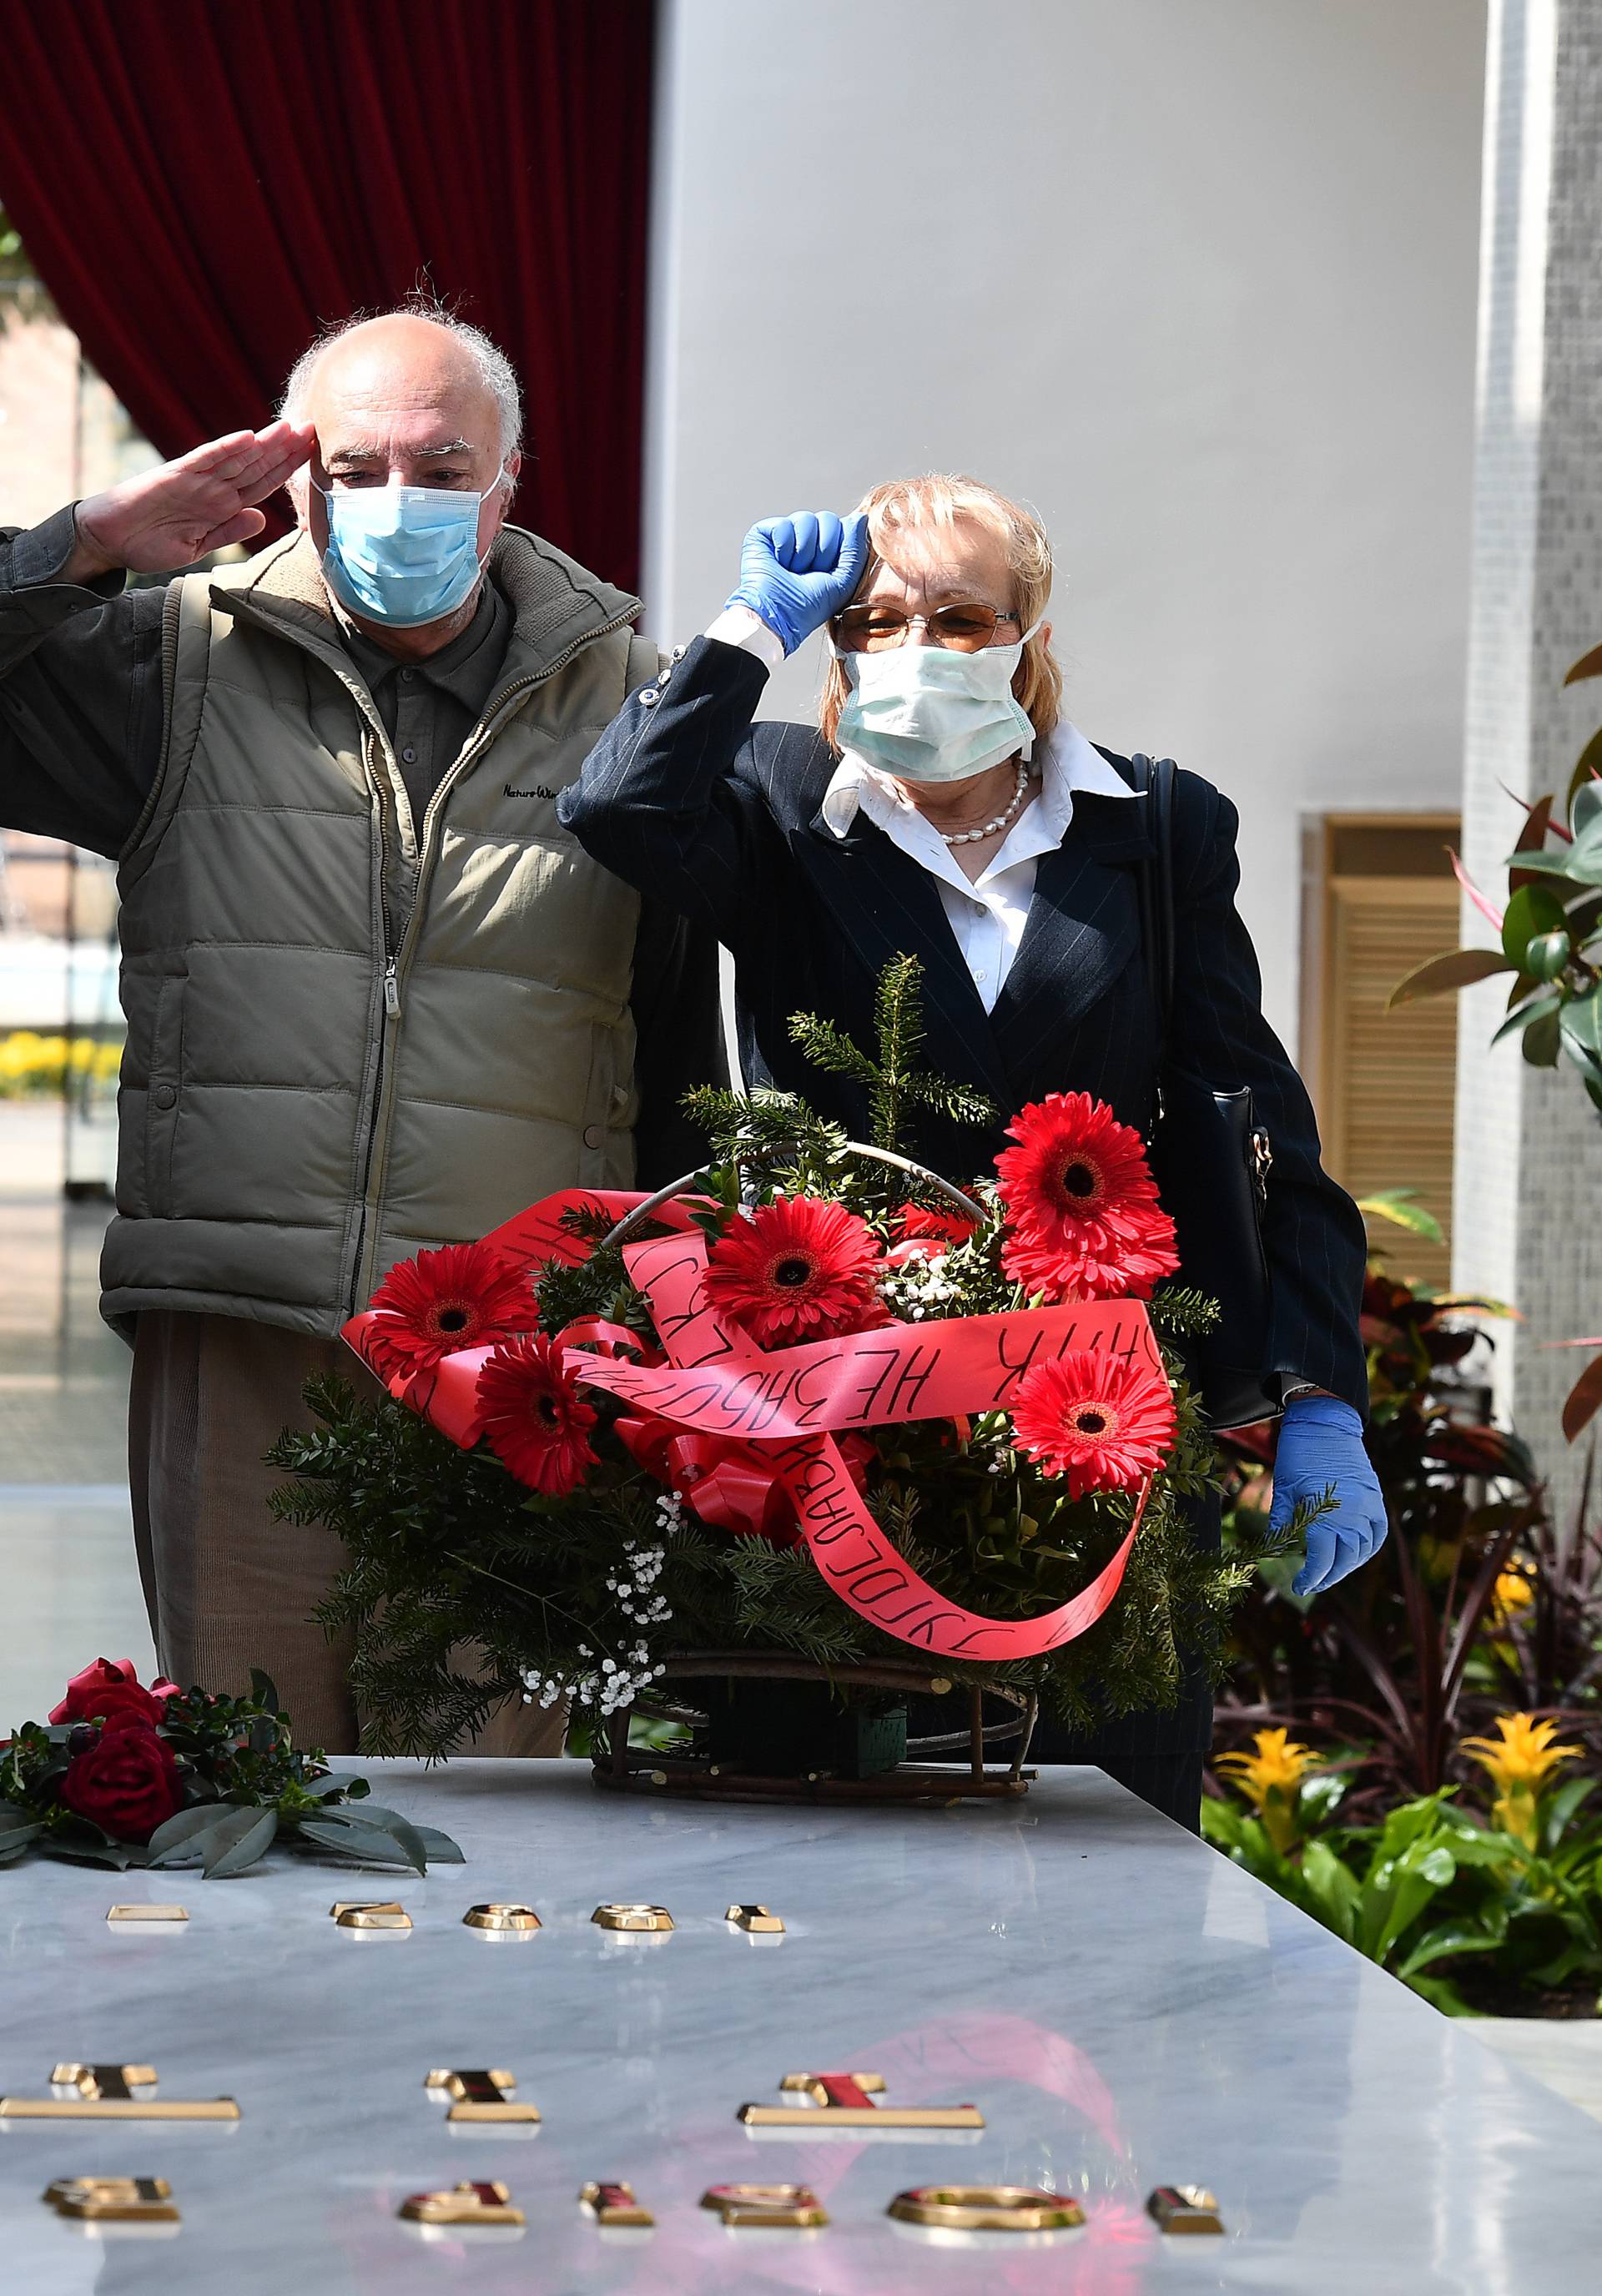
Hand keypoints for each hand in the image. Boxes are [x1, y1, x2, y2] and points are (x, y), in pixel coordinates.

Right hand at [70, 421, 315, 581]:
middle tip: (313, 428)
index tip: (312, 454)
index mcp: (221, 506)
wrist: (109, 540)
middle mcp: (213, 488)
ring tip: (290, 428)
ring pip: (237, 458)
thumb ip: (228, 531)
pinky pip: (204, 460)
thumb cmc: (150, 542)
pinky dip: (225, 448)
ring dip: (264, 444)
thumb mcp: (197, 546)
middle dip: (284, 449)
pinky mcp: (174, 475)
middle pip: (256, 466)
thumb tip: (260, 518)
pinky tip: (247, 437)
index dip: (287, 469)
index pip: (262, 484)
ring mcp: (195, 480)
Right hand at [726, 511, 870, 655]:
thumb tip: (860, 517)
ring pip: (805, 518)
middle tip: (809, 572)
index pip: (843, 525)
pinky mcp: (763, 533)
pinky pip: (783, 524)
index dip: (839, 548)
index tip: (828, 572)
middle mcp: (807, 538)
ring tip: (793, 570)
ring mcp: (786, 534)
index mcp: (826, 547)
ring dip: (802, 551)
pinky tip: (777, 563)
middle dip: (823, 550)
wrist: (778, 618)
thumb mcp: (844, 581)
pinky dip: (783, 547)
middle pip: (827, 518)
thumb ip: (856, 549)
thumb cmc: (808, 607)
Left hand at [1268, 1396, 1386, 1596]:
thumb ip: (1282, 1523)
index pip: (1321, 1558)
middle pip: (1345, 1559)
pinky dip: (1368, 1548)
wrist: (1325, 1421)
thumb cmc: (1298, 1453)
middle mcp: (1353, 1512)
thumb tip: (1274, 1550)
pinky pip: (1378, 1533)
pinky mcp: (1375, 1497)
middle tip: (1311, 1584)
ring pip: (1363, 1549)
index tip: (1299, 1587)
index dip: (1310, 1577)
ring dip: (1348, 1566)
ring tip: (1330, 1572)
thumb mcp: (1283, 1489)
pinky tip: (1355, 1556)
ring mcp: (1368, 1505)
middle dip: (1328, 1576)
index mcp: (1326, 1512)